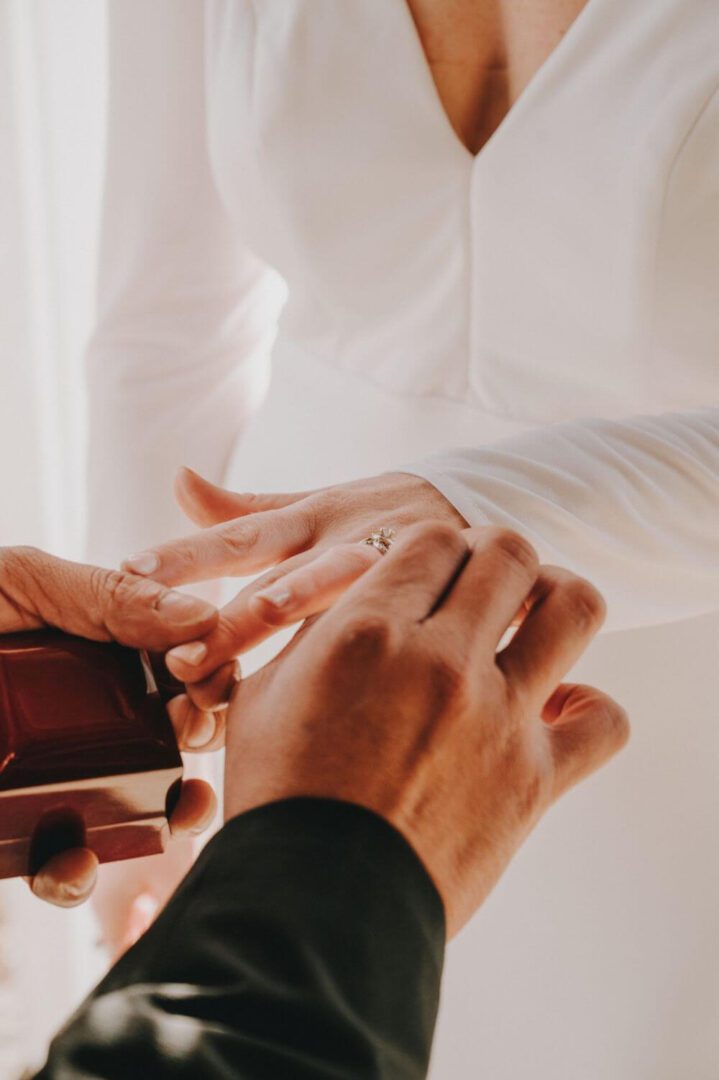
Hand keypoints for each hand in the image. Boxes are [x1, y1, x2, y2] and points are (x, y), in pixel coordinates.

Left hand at [0, 546, 221, 907]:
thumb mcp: (21, 582)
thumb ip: (112, 597)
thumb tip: (202, 614)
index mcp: (93, 653)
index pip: (173, 663)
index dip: (207, 670)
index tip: (211, 671)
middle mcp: (81, 716)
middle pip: (169, 735)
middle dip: (202, 738)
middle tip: (198, 728)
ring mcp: (46, 775)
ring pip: (131, 806)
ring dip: (172, 812)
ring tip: (182, 807)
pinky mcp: (7, 829)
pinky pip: (56, 865)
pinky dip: (74, 871)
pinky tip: (68, 854)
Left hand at [121, 467, 466, 704]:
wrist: (483, 513)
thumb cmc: (383, 514)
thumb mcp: (316, 504)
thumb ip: (247, 507)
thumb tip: (179, 480)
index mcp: (310, 521)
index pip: (239, 537)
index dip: (189, 555)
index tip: (135, 571)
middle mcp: (344, 541)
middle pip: (279, 583)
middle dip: (231, 622)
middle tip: (182, 660)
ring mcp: (391, 566)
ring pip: (337, 597)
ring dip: (297, 617)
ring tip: (263, 637)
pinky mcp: (435, 590)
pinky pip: (402, 623)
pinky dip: (380, 649)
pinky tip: (357, 687)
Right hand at [222, 525, 628, 935]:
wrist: (310, 908)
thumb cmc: (278, 801)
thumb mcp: (266, 697)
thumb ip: (316, 635)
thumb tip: (352, 600)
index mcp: (368, 632)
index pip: (433, 536)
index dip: (433, 544)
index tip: (426, 567)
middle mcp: (442, 661)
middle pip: (509, 552)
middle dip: (495, 555)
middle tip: (479, 583)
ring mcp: (499, 718)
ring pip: (573, 608)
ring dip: (556, 599)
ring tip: (531, 619)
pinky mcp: (534, 779)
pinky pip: (603, 723)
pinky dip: (589, 708)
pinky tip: (556, 709)